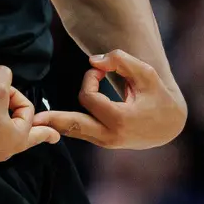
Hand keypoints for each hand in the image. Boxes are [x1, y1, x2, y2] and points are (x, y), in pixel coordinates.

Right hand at [0, 66, 60, 163]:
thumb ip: (4, 78)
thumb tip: (3, 71)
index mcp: (19, 137)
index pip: (28, 110)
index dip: (17, 95)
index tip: (3, 89)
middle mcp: (8, 149)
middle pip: (28, 137)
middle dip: (41, 133)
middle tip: (54, 137)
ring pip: (9, 138)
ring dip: (11, 126)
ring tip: (13, 123)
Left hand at [33, 49, 186, 148]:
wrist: (170, 125)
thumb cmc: (158, 96)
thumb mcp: (146, 73)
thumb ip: (121, 61)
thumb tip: (93, 61)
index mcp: (120, 120)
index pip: (89, 96)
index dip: (91, 78)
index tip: (102, 70)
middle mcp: (110, 136)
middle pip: (75, 126)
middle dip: (54, 121)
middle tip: (34, 119)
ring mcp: (106, 142)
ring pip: (75, 131)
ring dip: (57, 122)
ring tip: (36, 122)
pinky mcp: (103, 141)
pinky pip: (80, 132)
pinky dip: (67, 124)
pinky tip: (51, 122)